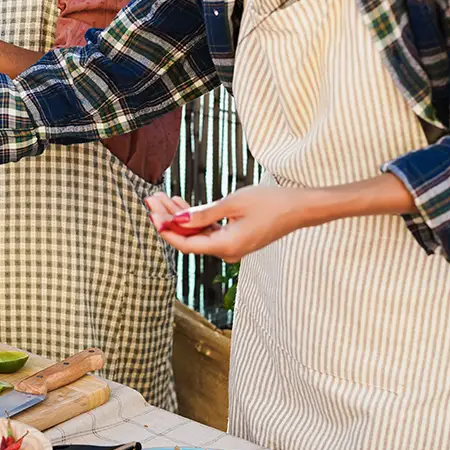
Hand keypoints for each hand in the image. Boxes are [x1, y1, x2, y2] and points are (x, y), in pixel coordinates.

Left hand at [145, 187, 309, 262]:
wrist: (299, 208)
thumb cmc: (270, 202)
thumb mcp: (232, 204)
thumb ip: (202, 214)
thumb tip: (176, 220)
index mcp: (226, 247)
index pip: (185, 244)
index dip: (165, 229)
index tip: (151, 213)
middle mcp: (227, 252)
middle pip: (188, 238)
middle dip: (168, 218)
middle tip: (151, 199)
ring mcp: (231, 247)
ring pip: (197, 234)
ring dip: (179, 216)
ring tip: (161, 197)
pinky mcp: (234, 239)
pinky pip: (208, 231)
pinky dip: (194, 218)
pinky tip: (180, 203)